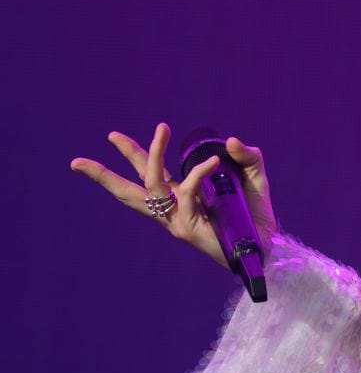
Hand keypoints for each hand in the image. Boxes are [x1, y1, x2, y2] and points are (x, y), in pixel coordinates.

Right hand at [71, 122, 280, 268]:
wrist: (267, 245)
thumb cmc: (256, 214)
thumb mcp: (252, 177)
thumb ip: (244, 156)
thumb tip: (229, 140)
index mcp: (180, 197)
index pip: (150, 175)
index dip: (133, 155)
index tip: (113, 137)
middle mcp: (173, 209)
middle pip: (131, 189)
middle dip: (103, 173)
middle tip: (82, 157)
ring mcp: (177, 220)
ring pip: (152, 185)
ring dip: (154, 154)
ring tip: (162, 128)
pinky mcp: (188, 227)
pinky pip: (186, 193)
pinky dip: (198, 173)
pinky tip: (213, 161)